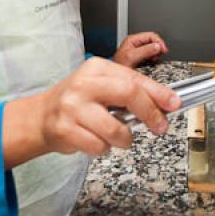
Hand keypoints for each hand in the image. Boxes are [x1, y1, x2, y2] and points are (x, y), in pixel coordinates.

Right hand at [1, 57, 179, 167]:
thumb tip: (163, 102)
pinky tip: (94, 139)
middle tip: (160, 126)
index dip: (158, 93)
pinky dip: (103, 148)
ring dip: (124, 139)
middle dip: (150, 113)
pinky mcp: (65, 129)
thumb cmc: (77, 102)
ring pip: (116, 129)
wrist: (40, 117)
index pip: (134, 78)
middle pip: (129, 94)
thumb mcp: (100, 86)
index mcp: (96, 67)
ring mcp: (73, 106)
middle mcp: (84, 83)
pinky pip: (99, 146)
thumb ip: (128, 90)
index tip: (174, 103)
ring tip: (117, 137)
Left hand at [112, 31, 168, 67]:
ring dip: (156, 54)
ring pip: (152, 49)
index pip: (150, 35)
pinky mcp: (140, 57)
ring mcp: (138, 50)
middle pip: (152, 41)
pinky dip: (153, 59)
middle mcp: (136, 44)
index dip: (158, 41)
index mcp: (133, 40)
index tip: (163, 49)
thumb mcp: (132, 57)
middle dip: (158, 48)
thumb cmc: (119, 66)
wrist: (114, 77)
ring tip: (154, 60)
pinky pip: (150, 55)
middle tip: (160, 55)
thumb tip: (157, 46)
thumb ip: (145, 51)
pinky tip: (151, 63)